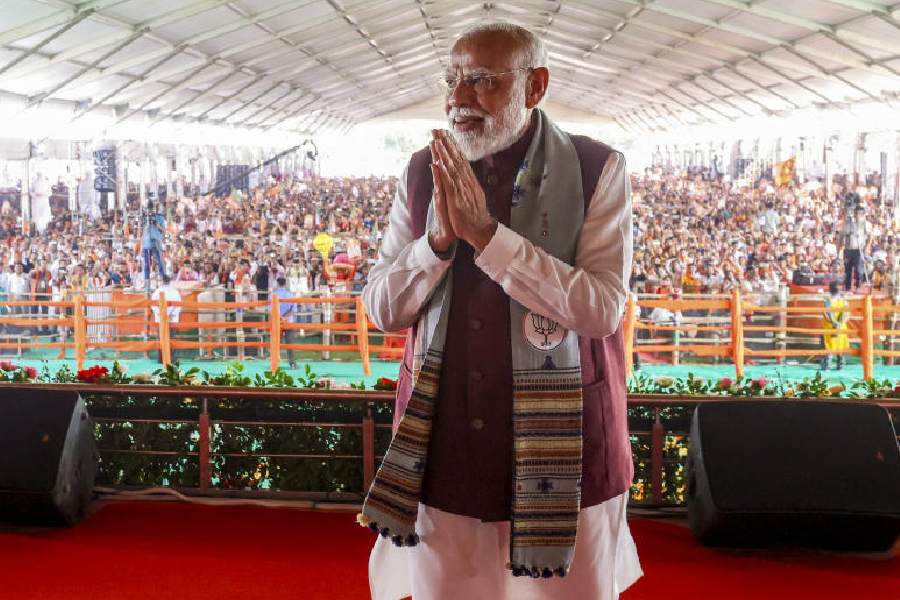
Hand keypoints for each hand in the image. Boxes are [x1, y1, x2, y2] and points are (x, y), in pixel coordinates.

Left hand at [432, 131, 496, 251]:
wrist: (481, 230)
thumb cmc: (475, 214)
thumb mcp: (472, 194)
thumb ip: (467, 182)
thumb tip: (463, 172)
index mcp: (468, 180)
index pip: (459, 159)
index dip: (452, 145)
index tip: (445, 133)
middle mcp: (466, 181)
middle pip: (455, 159)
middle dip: (446, 143)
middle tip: (437, 129)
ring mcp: (462, 189)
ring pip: (451, 167)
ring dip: (443, 153)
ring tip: (435, 140)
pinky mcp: (457, 199)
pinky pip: (449, 183)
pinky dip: (443, 172)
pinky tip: (437, 162)